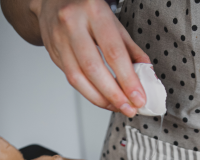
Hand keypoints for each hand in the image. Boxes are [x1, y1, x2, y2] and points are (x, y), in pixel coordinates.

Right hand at [29, 0, 149, 115]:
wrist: (52, 1)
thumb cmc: (86, 10)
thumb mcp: (112, 21)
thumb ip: (130, 48)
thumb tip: (146, 73)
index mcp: (94, 12)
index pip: (114, 53)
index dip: (128, 80)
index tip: (138, 97)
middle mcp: (73, 24)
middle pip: (94, 69)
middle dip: (114, 95)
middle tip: (129, 108)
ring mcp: (60, 40)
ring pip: (79, 79)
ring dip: (101, 99)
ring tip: (117, 107)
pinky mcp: (54, 54)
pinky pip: (72, 80)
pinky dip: (90, 94)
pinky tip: (103, 99)